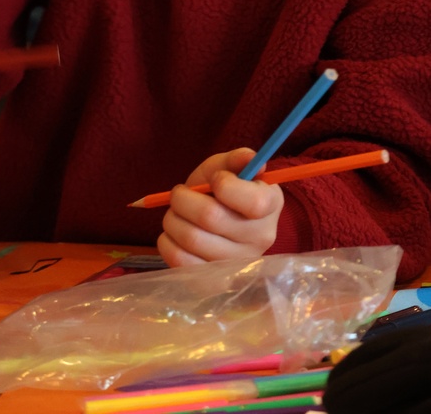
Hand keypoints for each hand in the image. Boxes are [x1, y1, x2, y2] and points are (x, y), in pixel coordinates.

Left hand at [157, 147, 283, 267]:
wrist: (217, 219)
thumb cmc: (224, 188)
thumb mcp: (228, 167)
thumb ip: (237, 159)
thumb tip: (250, 157)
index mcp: (271, 204)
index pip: (254, 202)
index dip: (225, 185)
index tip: (215, 180)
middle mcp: (262, 238)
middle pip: (211, 217)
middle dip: (183, 199)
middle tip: (179, 194)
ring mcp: (239, 263)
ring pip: (192, 239)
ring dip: (172, 220)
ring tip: (175, 213)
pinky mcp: (215, 280)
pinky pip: (181, 262)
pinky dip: (167, 242)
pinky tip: (173, 233)